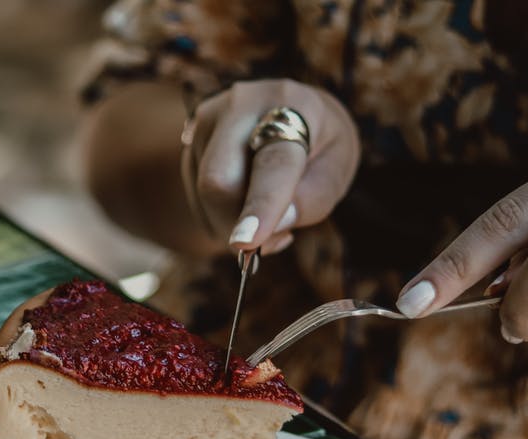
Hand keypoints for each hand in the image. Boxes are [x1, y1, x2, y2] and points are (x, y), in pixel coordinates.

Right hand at [183, 79, 359, 253]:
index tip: (245, 243)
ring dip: (230, 221)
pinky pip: (195, 192)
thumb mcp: (337, 170)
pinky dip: (218, 212)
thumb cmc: (321, 144)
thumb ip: (312, 201)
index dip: (261, 206)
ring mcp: (209, 118)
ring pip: (204, 192)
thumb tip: (271, 230)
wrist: (296, 110)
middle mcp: (242, 104)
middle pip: (219, 181)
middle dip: (235, 225)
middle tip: (263, 245)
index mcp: (292, 104)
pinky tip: (243, 201)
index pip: (273, 164)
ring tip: (262, 213)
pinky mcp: (190, 136)